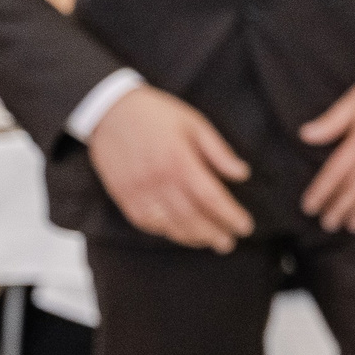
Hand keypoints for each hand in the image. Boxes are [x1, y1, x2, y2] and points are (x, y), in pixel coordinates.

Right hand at [90, 86, 255, 251]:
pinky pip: (145, 222)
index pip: (210, 197)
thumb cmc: (158, 114)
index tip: (245, 227)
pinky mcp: (122, 195)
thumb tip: (243, 174)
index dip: (230, 215)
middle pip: (190, 216)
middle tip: (228, 243)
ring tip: (208, 242)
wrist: (110, 111)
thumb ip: (218, 151)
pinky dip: (164, 231)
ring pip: (168, 224)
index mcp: (179, 160)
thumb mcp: (195, 123)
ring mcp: (138, 190)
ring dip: (191, 237)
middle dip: (213, 233)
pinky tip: (178, 232)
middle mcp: (158, 179)